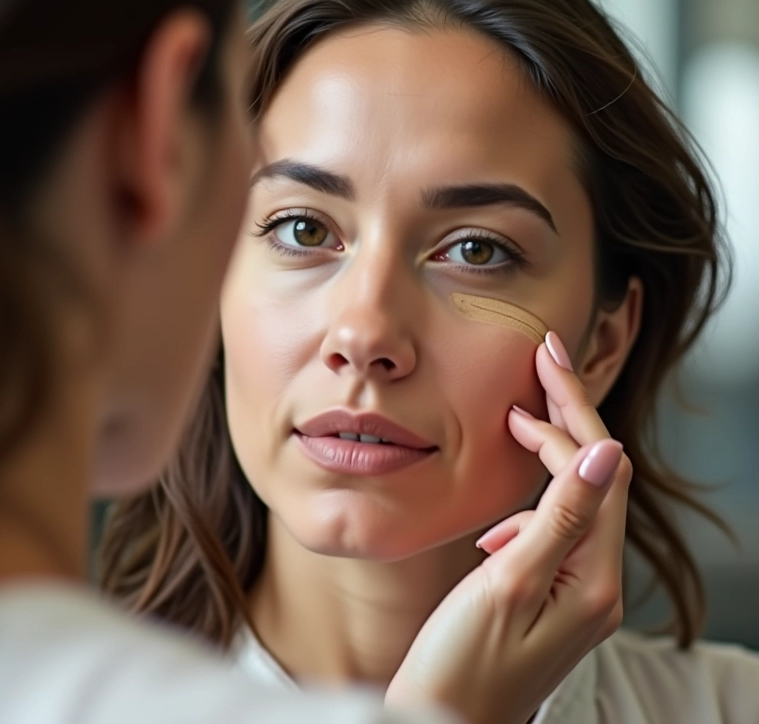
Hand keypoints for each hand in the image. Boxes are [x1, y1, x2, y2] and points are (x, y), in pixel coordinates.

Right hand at [385, 332, 631, 723]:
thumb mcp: (510, 584)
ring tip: (518, 419)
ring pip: (575, 497)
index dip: (567, 417)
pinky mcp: (549, 593)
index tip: (534, 375)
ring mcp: (574, 589)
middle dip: (571, 413)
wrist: (440, 723)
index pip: (598, 471)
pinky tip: (495, 524)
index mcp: (593, 578)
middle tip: (546, 358)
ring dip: (551, 453)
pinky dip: (529, 504)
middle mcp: (595, 581)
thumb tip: (605, 452)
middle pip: (596, 475)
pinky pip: (553, 528)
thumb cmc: (463, 664)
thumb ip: (562, 518)